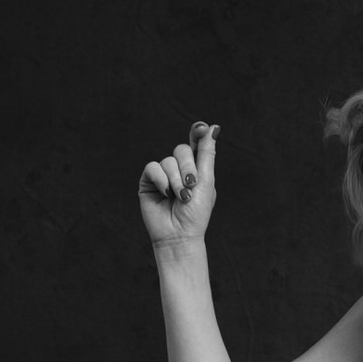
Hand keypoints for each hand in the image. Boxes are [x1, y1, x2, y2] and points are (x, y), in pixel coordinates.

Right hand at [139, 121, 217, 246]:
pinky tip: (166, 194)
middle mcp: (179, 169)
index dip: (197, 133)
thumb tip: (213, 127)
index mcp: (196, 169)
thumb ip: (207, 154)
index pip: (195, 143)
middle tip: (191, 185)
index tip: (201, 128)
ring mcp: (163, 174)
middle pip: (181, 149)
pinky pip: (152, 167)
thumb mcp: (206, 181)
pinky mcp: (148, 181)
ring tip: (180, 197)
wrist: (180, 235)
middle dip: (188, 167)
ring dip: (176, 180)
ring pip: (168, 160)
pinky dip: (161, 180)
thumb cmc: (196, 213)